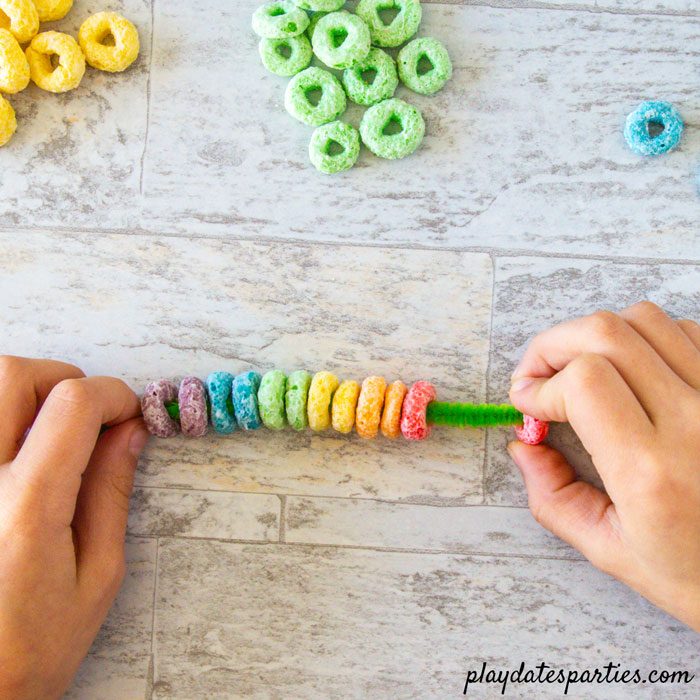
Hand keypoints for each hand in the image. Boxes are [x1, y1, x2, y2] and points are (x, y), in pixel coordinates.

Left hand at [0, 356, 147, 698]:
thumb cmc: (28, 649)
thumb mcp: (95, 575)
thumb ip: (110, 491)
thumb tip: (130, 432)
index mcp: (25, 507)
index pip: (72, 405)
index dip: (113, 394)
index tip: (130, 414)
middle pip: (14, 376)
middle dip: (64, 381)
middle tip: (87, 418)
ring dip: (25, 395)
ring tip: (50, 435)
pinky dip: (3, 424)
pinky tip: (17, 457)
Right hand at [508, 302, 699, 630]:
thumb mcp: (612, 551)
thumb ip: (553, 497)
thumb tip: (524, 446)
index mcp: (651, 473)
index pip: (583, 381)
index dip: (539, 384)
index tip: (527, 405)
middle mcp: (693, 424)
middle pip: (607, 333)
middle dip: (552, 345)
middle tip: (537, 374)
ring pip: (644, 319)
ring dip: (595, 336)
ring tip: (580, 368)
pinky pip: (684, 330)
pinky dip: (642, 338)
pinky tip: (628, 371)